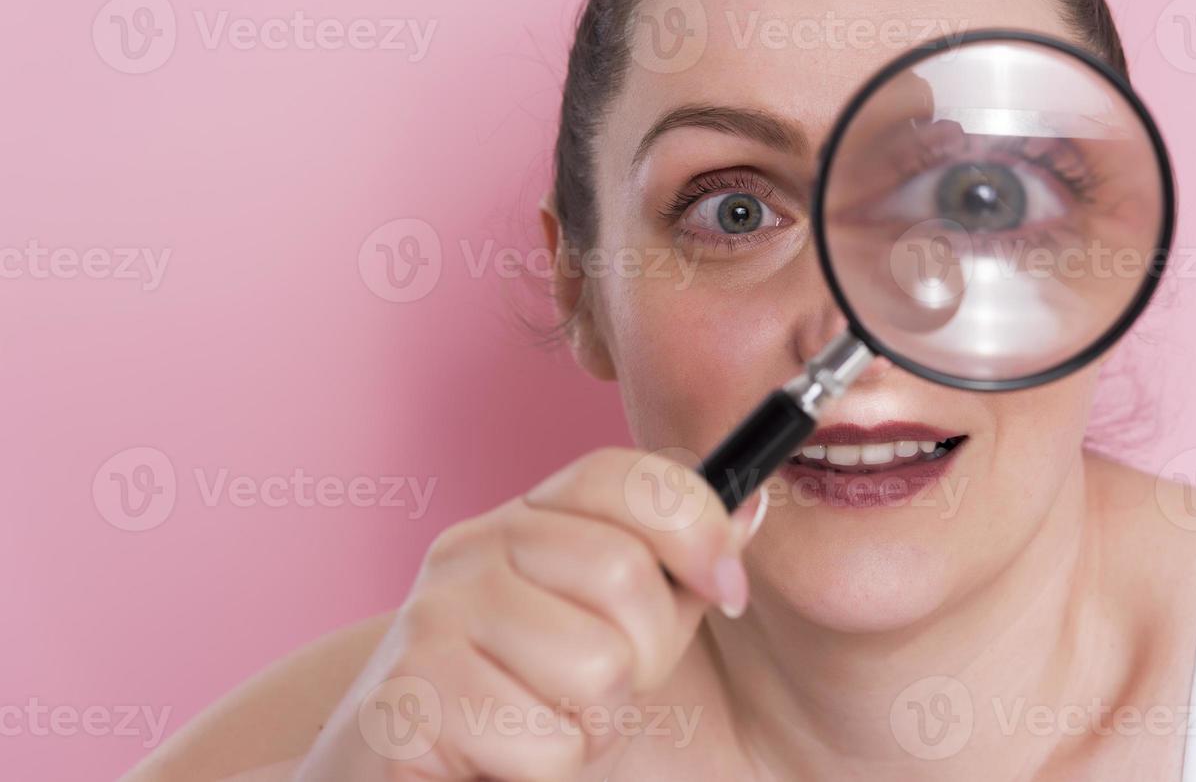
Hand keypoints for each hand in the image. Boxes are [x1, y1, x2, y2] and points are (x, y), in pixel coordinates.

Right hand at [294, 446, 765, 781]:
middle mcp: (471, 548)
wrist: (416, 781)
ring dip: (593, 725)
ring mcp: (432, 616)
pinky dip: (550, 768)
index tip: (731, 588)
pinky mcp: (409, 696)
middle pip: (625, 575)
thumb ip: (679, 570)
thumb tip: (754, 502)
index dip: (696, 523)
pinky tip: (507, 760)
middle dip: (647, 657)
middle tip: (604, 692)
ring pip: (596, 666)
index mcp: (526, 519)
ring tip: (546, 724)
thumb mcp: (622, 629)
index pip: (626, 475)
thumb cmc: (530, 707)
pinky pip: (547, 739)